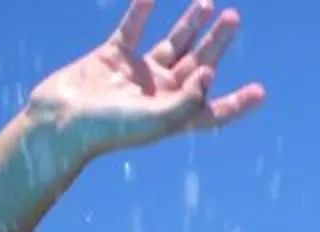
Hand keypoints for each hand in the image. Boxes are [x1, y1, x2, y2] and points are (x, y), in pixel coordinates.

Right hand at [26, 0, 264, 155]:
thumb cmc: (108, 130)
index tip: (259, 91)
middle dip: (216, 43)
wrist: (59, 122)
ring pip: (171, 44)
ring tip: (208, 3)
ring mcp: (137, 74)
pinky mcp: (111, 56)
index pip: (211, 110)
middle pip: (197, 65)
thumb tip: (209, 73)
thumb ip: (187, 100)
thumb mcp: (155, 121)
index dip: (236, 103)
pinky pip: (131, 29)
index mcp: (173, 116)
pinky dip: (141, 12)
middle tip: (233, 18)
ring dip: (190, 24)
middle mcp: (159, 94)